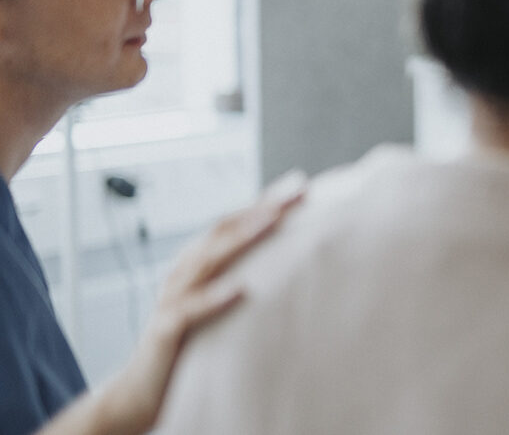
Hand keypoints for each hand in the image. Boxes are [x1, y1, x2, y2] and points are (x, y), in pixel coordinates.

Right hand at [92, 186, 304, 433]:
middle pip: (223, 231)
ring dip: (241, 238)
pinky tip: (240, 289)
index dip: (264, 202)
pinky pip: (188, 312)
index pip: (233, 223)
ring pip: (206, 261)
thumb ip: (246, 279)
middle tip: (298, 191)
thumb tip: (293, 261)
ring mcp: (173, 299)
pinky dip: (214, 298)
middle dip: (261, 208)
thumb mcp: (219, 304)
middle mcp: (184, 273)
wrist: (140, 391)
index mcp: (199, 264)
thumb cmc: (190, 344)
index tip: (300, 184)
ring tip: (272, 220)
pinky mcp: (165, 331)